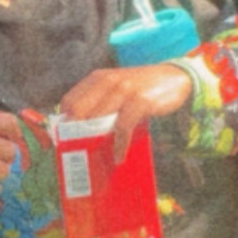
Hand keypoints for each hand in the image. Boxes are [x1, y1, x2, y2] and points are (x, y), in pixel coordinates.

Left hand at [58, 62, 191, 159]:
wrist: (174, 77)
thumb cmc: (141, 88)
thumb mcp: (117, 87)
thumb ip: (101, 101)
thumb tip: (81, 131)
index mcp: (98, 78)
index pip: (69, 100)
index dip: (63, 122)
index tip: (64, 140)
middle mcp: (108, 81)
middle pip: (79, 112)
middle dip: (74, 134)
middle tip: (77, 154)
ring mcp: (124, 90)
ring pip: (97, 120)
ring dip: (94, 143)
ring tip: (94, 160)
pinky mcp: (140, 101)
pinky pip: (123, 127)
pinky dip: (119, 145)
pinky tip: (118, 156)